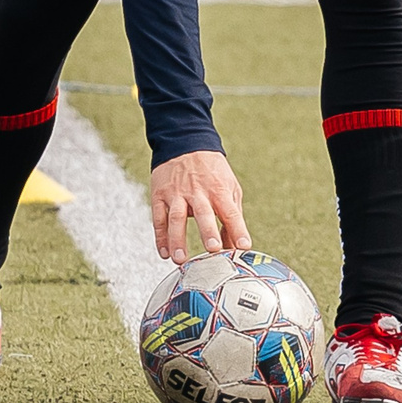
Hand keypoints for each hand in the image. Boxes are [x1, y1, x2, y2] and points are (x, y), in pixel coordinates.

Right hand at [148, 150, 249, 264]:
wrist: (185, 143)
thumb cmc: (211, 171)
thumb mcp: (229, 188)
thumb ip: (232, 218)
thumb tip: (236, 247)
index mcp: (219, 190)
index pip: (230, 212)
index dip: (238, 229)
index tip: (243, 246)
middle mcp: (198, 191)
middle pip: (203, 213)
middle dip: (208, 231)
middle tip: (212, 249)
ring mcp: (177, 193)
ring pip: (176, 217)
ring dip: (177, 239)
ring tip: (180, 259)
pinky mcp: (160, 195)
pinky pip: (158, 217)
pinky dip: (160, 236)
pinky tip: (164, 252)